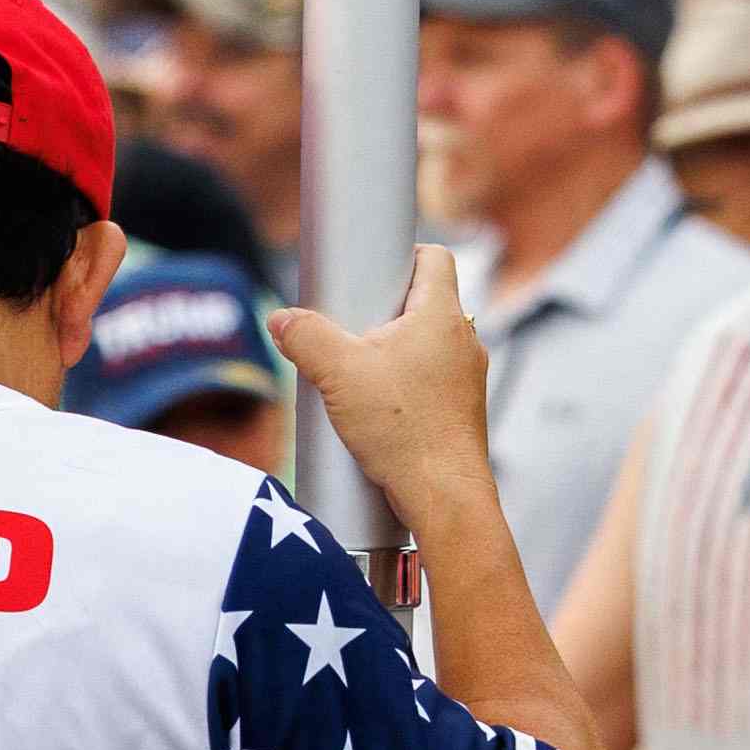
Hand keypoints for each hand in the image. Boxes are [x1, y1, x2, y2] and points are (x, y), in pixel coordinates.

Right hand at [271, 249, 499, 522]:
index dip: (405, 254)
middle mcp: (464, 341)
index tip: (374, 269)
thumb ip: (305, 337)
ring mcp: (469, 378)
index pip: (435, 258)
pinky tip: (379, 410)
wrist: (444, 495)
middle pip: (428, 302)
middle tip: (354, 326)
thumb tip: (281, 320)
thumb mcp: (338, 374)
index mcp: (442, 315)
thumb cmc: (403, 430)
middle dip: (389, 309)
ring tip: (362, 373)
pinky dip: (409, 384)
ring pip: (432, 345)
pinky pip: (435, 381)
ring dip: (399, 351)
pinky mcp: (463, 411)